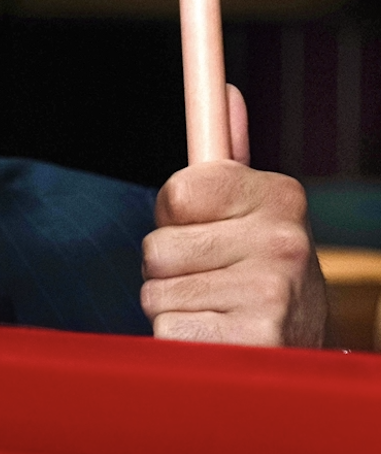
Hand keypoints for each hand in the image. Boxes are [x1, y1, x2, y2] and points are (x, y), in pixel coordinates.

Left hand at [141, 85, 326, 347]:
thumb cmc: (262, 280)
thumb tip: (225, 92)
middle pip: (156, 247)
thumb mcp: (256, 216)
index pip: (177, 191)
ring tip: (217, 314)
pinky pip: (166, 332)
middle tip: (212, 284)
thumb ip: (230, 161)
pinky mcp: (251, 341)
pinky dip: (180, 344)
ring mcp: (270, 293)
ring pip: (155, 293)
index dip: (174, 219)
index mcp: (279, 198)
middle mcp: (282, 241)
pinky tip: (217, 342)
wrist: (299, 361)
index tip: (203, 232)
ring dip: (173, 309)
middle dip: (169, 272)